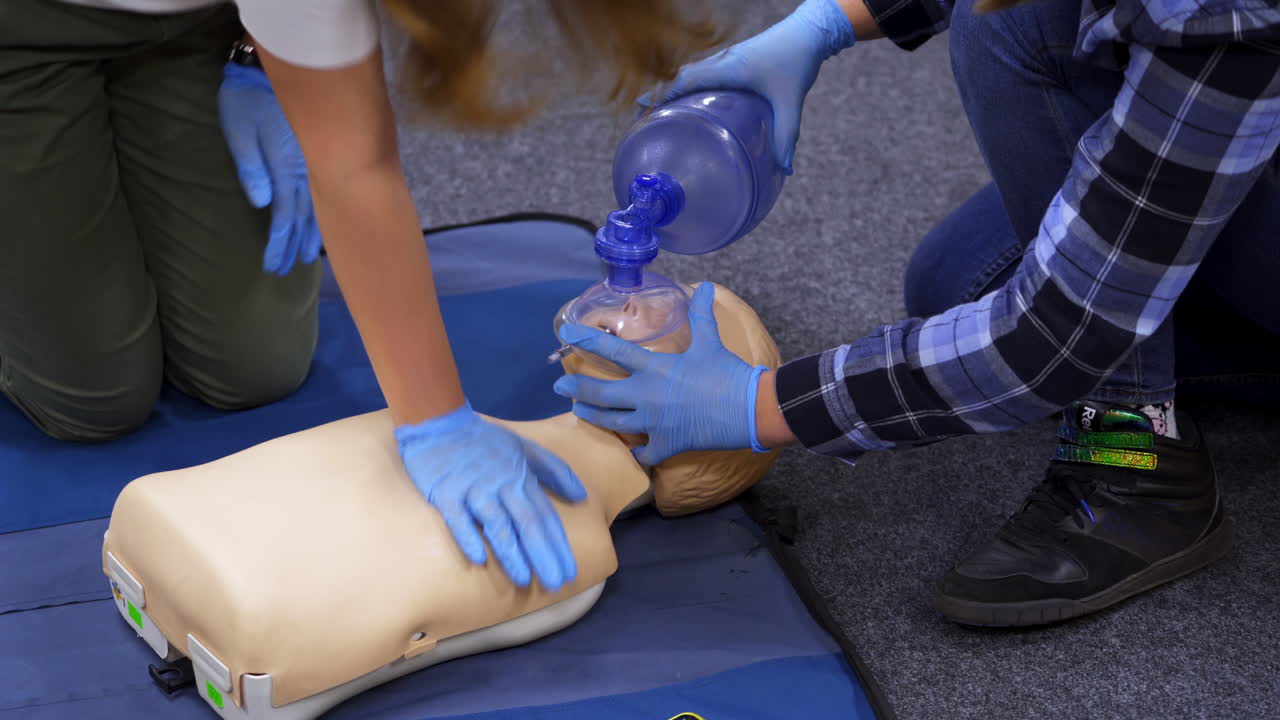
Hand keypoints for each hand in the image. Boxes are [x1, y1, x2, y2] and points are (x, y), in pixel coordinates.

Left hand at [217, 63, 321, 275]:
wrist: (277, 68)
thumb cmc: (248, 98)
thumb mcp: (240, 130)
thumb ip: (251, 167)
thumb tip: (262, 203)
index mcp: (283, 169)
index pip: (282, 218)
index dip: (278, 244)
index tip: (273, 265)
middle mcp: (303, 173)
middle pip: (302, 220)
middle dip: (294, 246)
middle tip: (288, 268)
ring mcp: (313, 166)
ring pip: (318, 210)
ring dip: (313, 235)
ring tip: (310, 256)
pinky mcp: (315, 158)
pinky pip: (323, 195)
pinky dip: (323, 214)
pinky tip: (324, 224)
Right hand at [395, 402, 586, 589]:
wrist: (440, 423)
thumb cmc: (484, 441)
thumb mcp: (526, 448)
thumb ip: (555, 470)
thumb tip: (581, 495)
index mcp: (521, 479)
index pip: (544, 516)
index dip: (558, 544)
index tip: (570, 571)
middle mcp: (501, 486)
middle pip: (526, 523)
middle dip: (543, 554)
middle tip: (555, 583)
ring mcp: (473, 490)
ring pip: (496, 524)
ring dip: (511, 552)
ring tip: (523, 578)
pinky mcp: (445, 493)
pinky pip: (457, 518)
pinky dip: (468, 536)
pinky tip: (479, 558)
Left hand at [552, 283, 769, 465]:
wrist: (751, 410)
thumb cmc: (729, 374)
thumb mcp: (711, 342)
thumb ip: (701, 315)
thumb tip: (704, 287)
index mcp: (656, 368)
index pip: (613, 350)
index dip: (587, 340)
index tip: (566, 333)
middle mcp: (647, 396)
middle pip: (601, 393)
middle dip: (577, 388)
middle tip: (559, 385)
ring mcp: (653, 423)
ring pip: (612, 423)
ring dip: (592, 417)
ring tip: (579, 412)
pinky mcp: (666, 445)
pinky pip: (642, 452)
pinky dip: (636, 451)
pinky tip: (632, 449)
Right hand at [642, 0, 854, 173]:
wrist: (808, 32)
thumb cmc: (797, 61)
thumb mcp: (790, 101)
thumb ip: (786, 135)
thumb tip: (785, 169)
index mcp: (726, 69)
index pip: (683, 81)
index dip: (660, 96)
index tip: (641, 111)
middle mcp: (721, 61)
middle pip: (680, 78)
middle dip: (659, 95)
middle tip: (643, 116)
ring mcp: (727, 59)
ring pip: (691, 73)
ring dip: (673, 89)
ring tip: (660, 110)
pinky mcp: (735, 59)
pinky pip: (704, 72)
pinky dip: (690, 84)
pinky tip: (693, 100)